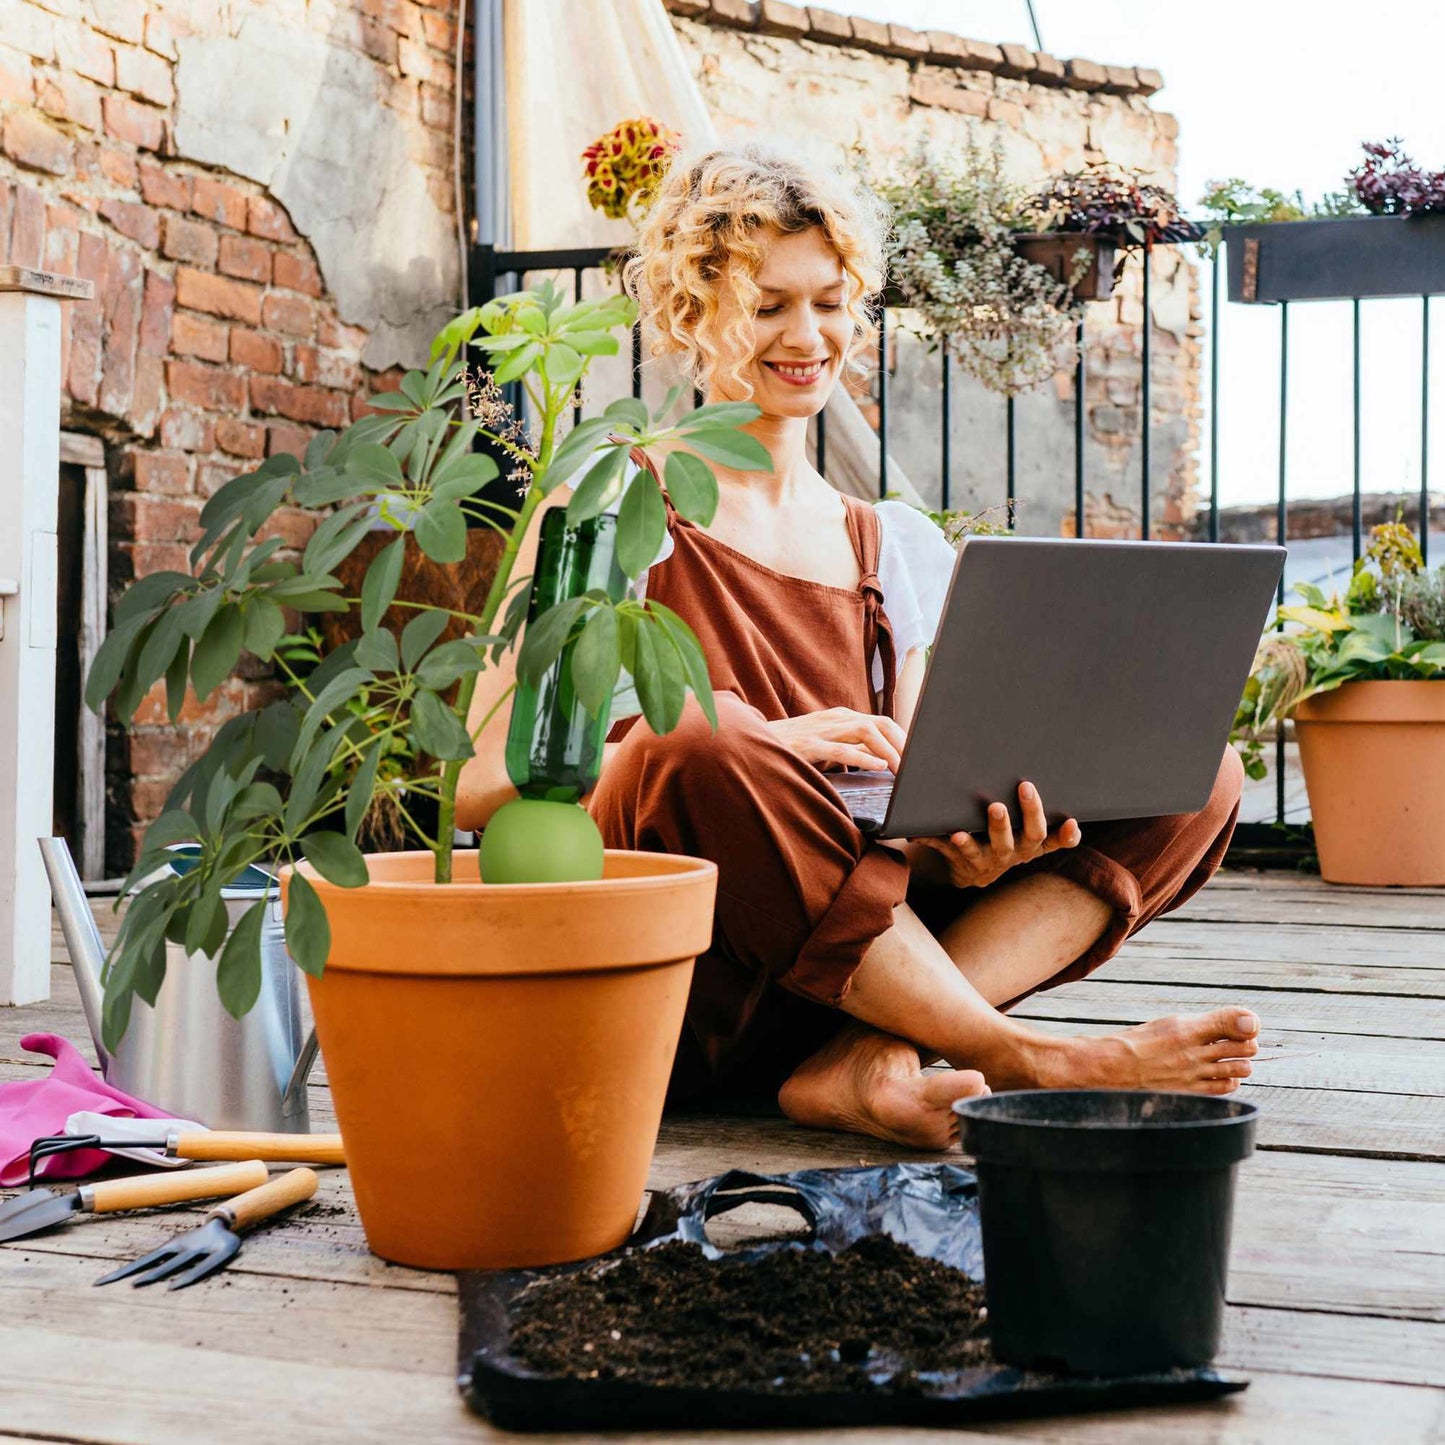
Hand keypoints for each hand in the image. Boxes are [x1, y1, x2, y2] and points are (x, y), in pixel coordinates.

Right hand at [765, 707, 905, 773]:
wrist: (752, 743)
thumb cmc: (792, 748)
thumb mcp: (827, 746)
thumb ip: (851, 750)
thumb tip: (880, 761)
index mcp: (841, 717)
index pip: (881, 722)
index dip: (902, 739)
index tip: (915, 759)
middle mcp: (835, 718)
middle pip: (880, 723)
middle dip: (902, 743)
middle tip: (914, 766)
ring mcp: (821, 729)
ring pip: (865, 732)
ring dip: (888, 750)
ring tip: (900, 769)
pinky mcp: (808, 744)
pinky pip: (842, 749)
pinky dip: (863, 757)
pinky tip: (878, 767)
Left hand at [912, 781, 1080, 888]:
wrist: (973, 872)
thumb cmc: (1007, 840)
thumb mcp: (1030, 836)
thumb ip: (1049, 826)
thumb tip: (1070, 812)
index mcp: (1029, 844)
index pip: (1050, 838)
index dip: (1064, 835)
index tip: (1071, 822)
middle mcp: (1010, 852)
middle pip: (1019, 839)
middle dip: (1017, 818)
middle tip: (1010, 798)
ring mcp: (984, 858)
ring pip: (979, 850)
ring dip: (971, 841)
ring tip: (962, 831)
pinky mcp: (957, 858)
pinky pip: (942, 849)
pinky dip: (931, 840)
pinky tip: (918, 833)